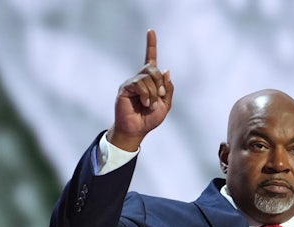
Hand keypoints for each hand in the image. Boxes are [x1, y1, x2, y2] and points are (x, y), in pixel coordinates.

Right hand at [107, 29, 173, 150]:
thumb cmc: (149, 119)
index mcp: (150, 80)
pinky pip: (139, 84)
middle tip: (160, 96)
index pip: (150, 58)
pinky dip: (146, 95)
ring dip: (153, 93)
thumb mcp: (165, 105)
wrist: (137, 130)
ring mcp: (132, 82)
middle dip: (160, 83)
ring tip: (149, 105)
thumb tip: (166, 70)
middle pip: (153, 69)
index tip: (151, 31)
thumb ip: (168, 89)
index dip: (151, 45)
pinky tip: (144, 103)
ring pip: (147, 78)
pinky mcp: (125, 87)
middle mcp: (140, 78)